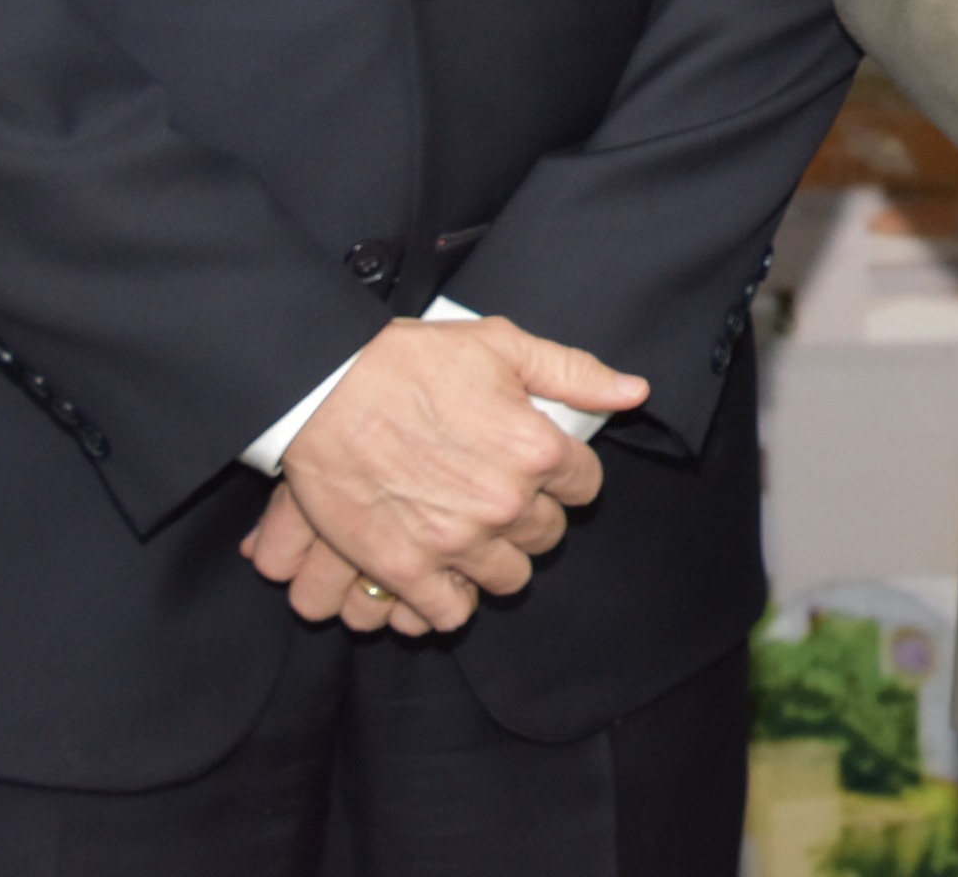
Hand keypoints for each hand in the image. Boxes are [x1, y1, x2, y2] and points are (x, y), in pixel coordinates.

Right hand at [245, 317, 648, 633]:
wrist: (322, 386)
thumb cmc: (410, 360)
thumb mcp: (502, 345)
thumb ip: (575, 373)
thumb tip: (634, 392)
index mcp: (537, 449)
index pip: (586, 486)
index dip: (566, 476)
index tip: (543, 469)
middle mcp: (504, 502)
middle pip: (548, 536)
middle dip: (531, 517)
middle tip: (499, 497)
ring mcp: (455, 541)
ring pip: (508, 578)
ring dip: (495, 559)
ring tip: (471, 533)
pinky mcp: (404, 568)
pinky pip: (450, 613)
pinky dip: (449, 600)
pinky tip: (442, 572)